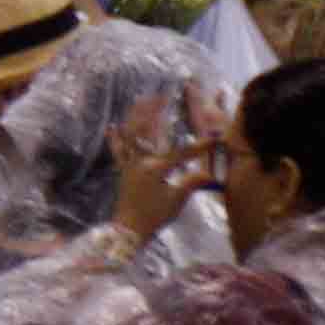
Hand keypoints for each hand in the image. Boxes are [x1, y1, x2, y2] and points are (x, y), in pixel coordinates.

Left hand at [112, 91, 217, 244]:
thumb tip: (210, 173)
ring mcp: (128, 164)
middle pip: (145, 131)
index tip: (213, 139)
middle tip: (161, 96)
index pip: (180, 153)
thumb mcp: (177, 200)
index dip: (198, 146)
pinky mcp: (123, 171)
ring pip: (129, 135)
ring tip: (140, 101)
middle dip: (152, 112)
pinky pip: (117, 151)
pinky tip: (112, 127)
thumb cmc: (155, 215)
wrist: (129, 228)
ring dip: (135, 117)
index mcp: (155, 167)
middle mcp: (139, 160)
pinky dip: (115, 138)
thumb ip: (191, 183)